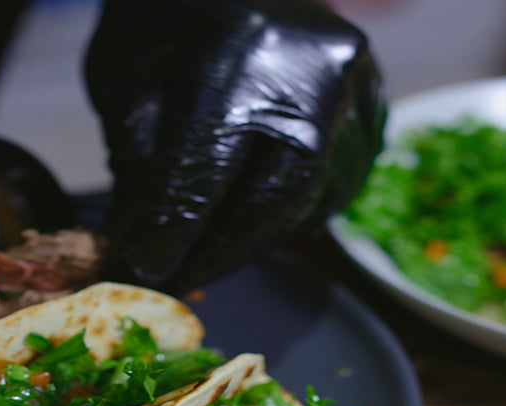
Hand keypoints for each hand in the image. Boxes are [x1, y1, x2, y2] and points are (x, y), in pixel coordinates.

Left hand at [86, 0, 385, 292]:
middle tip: (175, 279)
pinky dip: (292, 213)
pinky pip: (340, 183)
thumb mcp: (128, 84)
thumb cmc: (166, 21)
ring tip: (207, 254)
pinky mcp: (376, 102)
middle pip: (270, 198)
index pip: (201, 175)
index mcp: (236, 56)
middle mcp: (312, 71)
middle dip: (217, 251)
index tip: (139, 273)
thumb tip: (142, 250)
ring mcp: (357, 86)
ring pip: (311, 199)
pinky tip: (252, 222)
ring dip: (255, 239)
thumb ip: (139, 167)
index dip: (167, 237)